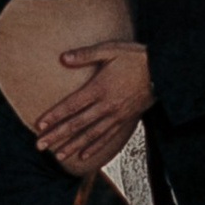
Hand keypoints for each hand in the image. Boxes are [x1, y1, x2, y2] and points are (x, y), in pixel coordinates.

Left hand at [36, 40, 152, 175]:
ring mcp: (116, 116)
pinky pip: (107, 137)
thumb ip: (86, 54)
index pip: (72, 105)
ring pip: (90, 135)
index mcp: (100, 88)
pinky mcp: (125, 120)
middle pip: (77, 124)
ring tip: (57, 155)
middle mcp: (106, 106)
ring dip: (72, 145)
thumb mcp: (111, 49)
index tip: (40, 125)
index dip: (54, 115)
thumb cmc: (136, 57)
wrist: (164, 71)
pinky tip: (83, 155)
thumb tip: (63, 58)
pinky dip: (94, 147)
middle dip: (57, 135)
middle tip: (40, 146)